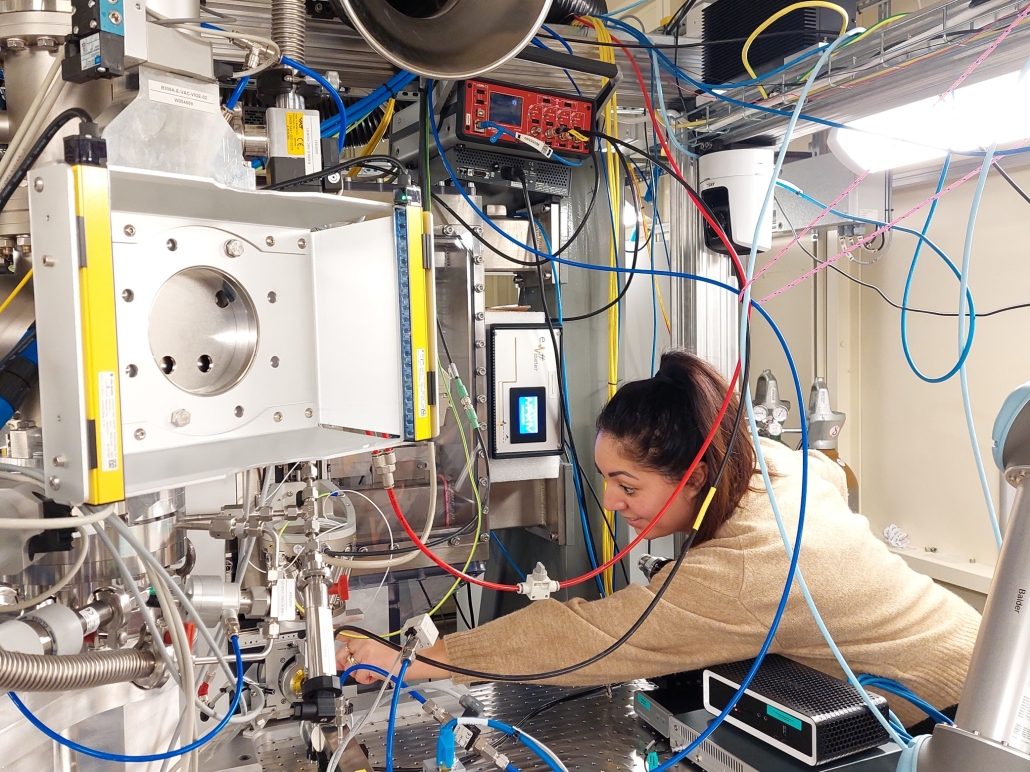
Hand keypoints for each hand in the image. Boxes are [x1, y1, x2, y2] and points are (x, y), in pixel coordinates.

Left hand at [336, 636, 451, 683]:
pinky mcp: (367, 663)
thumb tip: (342, 660)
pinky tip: (375, 674)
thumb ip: (360, 650)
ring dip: (359, 673)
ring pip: (350, 668)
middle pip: (342, 654)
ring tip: (372, 670)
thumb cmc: (395, 656)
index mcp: (365, 636)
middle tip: (358, 667)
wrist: (409, 660)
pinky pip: (358, 676)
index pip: (345, 633)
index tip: (333, 638)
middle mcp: (363, 641)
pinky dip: (366, 679)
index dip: (337, 638)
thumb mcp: (376, 647)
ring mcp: (364, 652)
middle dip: (346, 664)